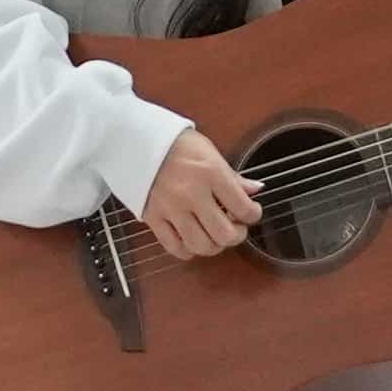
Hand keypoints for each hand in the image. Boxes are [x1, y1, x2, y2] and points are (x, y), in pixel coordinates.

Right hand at [129, 125, 262, 261]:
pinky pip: (174, 247)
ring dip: (214, 246)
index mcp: (211, 173)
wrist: (137, 141)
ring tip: (215, 235)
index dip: (253, 214)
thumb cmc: (177, 144)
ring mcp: (171, 208)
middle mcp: (192, 193)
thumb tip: (254, 190)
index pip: (243, 208)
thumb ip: (232, 177)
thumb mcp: (210, 152)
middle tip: (236, 227)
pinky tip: (193, 239)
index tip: (251, 211)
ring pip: (201, 245)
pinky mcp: (153, 217)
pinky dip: (188, 250)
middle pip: (224, 234)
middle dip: (237, 235)